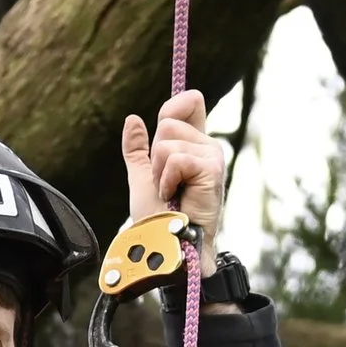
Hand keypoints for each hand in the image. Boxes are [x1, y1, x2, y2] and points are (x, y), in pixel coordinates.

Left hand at [122, 89, 224, 240]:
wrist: (167, 245)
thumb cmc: (158, 220)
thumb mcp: (142, 177)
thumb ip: (138, 150)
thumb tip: (133, 118)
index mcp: (194, 145)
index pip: (190, 102)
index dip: (171, 108)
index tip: (158, 143)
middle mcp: (207, 147)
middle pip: (169, 120)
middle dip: (156, 153)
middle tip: (165, 182)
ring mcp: (212, 157)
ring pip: (168, 138)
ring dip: (159, 170)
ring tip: (170, 193)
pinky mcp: (212, 169)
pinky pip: (176, 158)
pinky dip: (167, 179)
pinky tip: (175, 196)